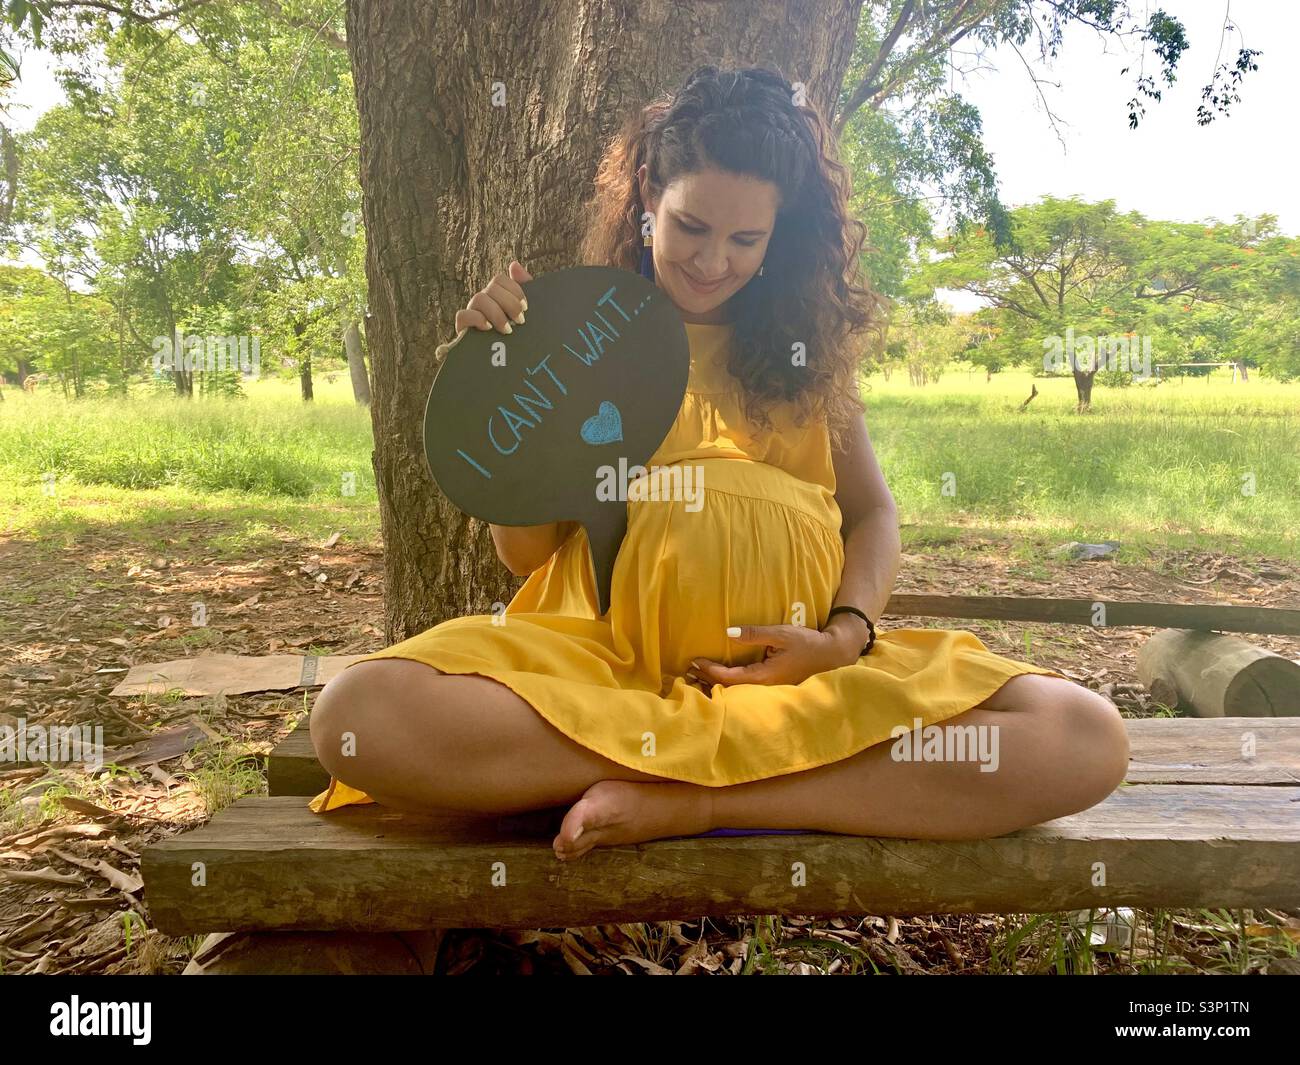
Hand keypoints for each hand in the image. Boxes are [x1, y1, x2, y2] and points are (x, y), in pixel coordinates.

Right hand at [436, 260, 531, 360]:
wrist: (507, 372)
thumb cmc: (518, 343)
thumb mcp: (526, 317)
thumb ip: (524, 290)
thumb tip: (514, 264)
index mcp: (497, 298)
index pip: (499, 280)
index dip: (513, 289)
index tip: (526, 306)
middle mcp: (483, 304)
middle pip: (491, 287)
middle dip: (508, 302)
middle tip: (520, 321)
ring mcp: (472, 316)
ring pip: (478, 298)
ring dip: (496, 312)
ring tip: (507, 330)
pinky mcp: (463, 331)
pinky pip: (462, 315)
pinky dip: (476, 319)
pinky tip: (488, 329)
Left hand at [688, 622, 863, 688]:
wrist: (833, 656)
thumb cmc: (808, 643)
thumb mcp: (781, 634)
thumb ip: (754, 634)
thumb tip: (729, 632)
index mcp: (763, 676)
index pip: (728, 677)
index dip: (709, 670)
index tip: (694, 661)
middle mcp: (764, 688)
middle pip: (728, 689)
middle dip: (707, 681)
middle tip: (687, 672)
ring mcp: (768, 690)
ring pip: (736, 691)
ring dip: (715, 684)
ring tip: (696, 679)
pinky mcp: (771, 688)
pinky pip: (744, 688)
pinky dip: (728, 684)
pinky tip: (719, 680)